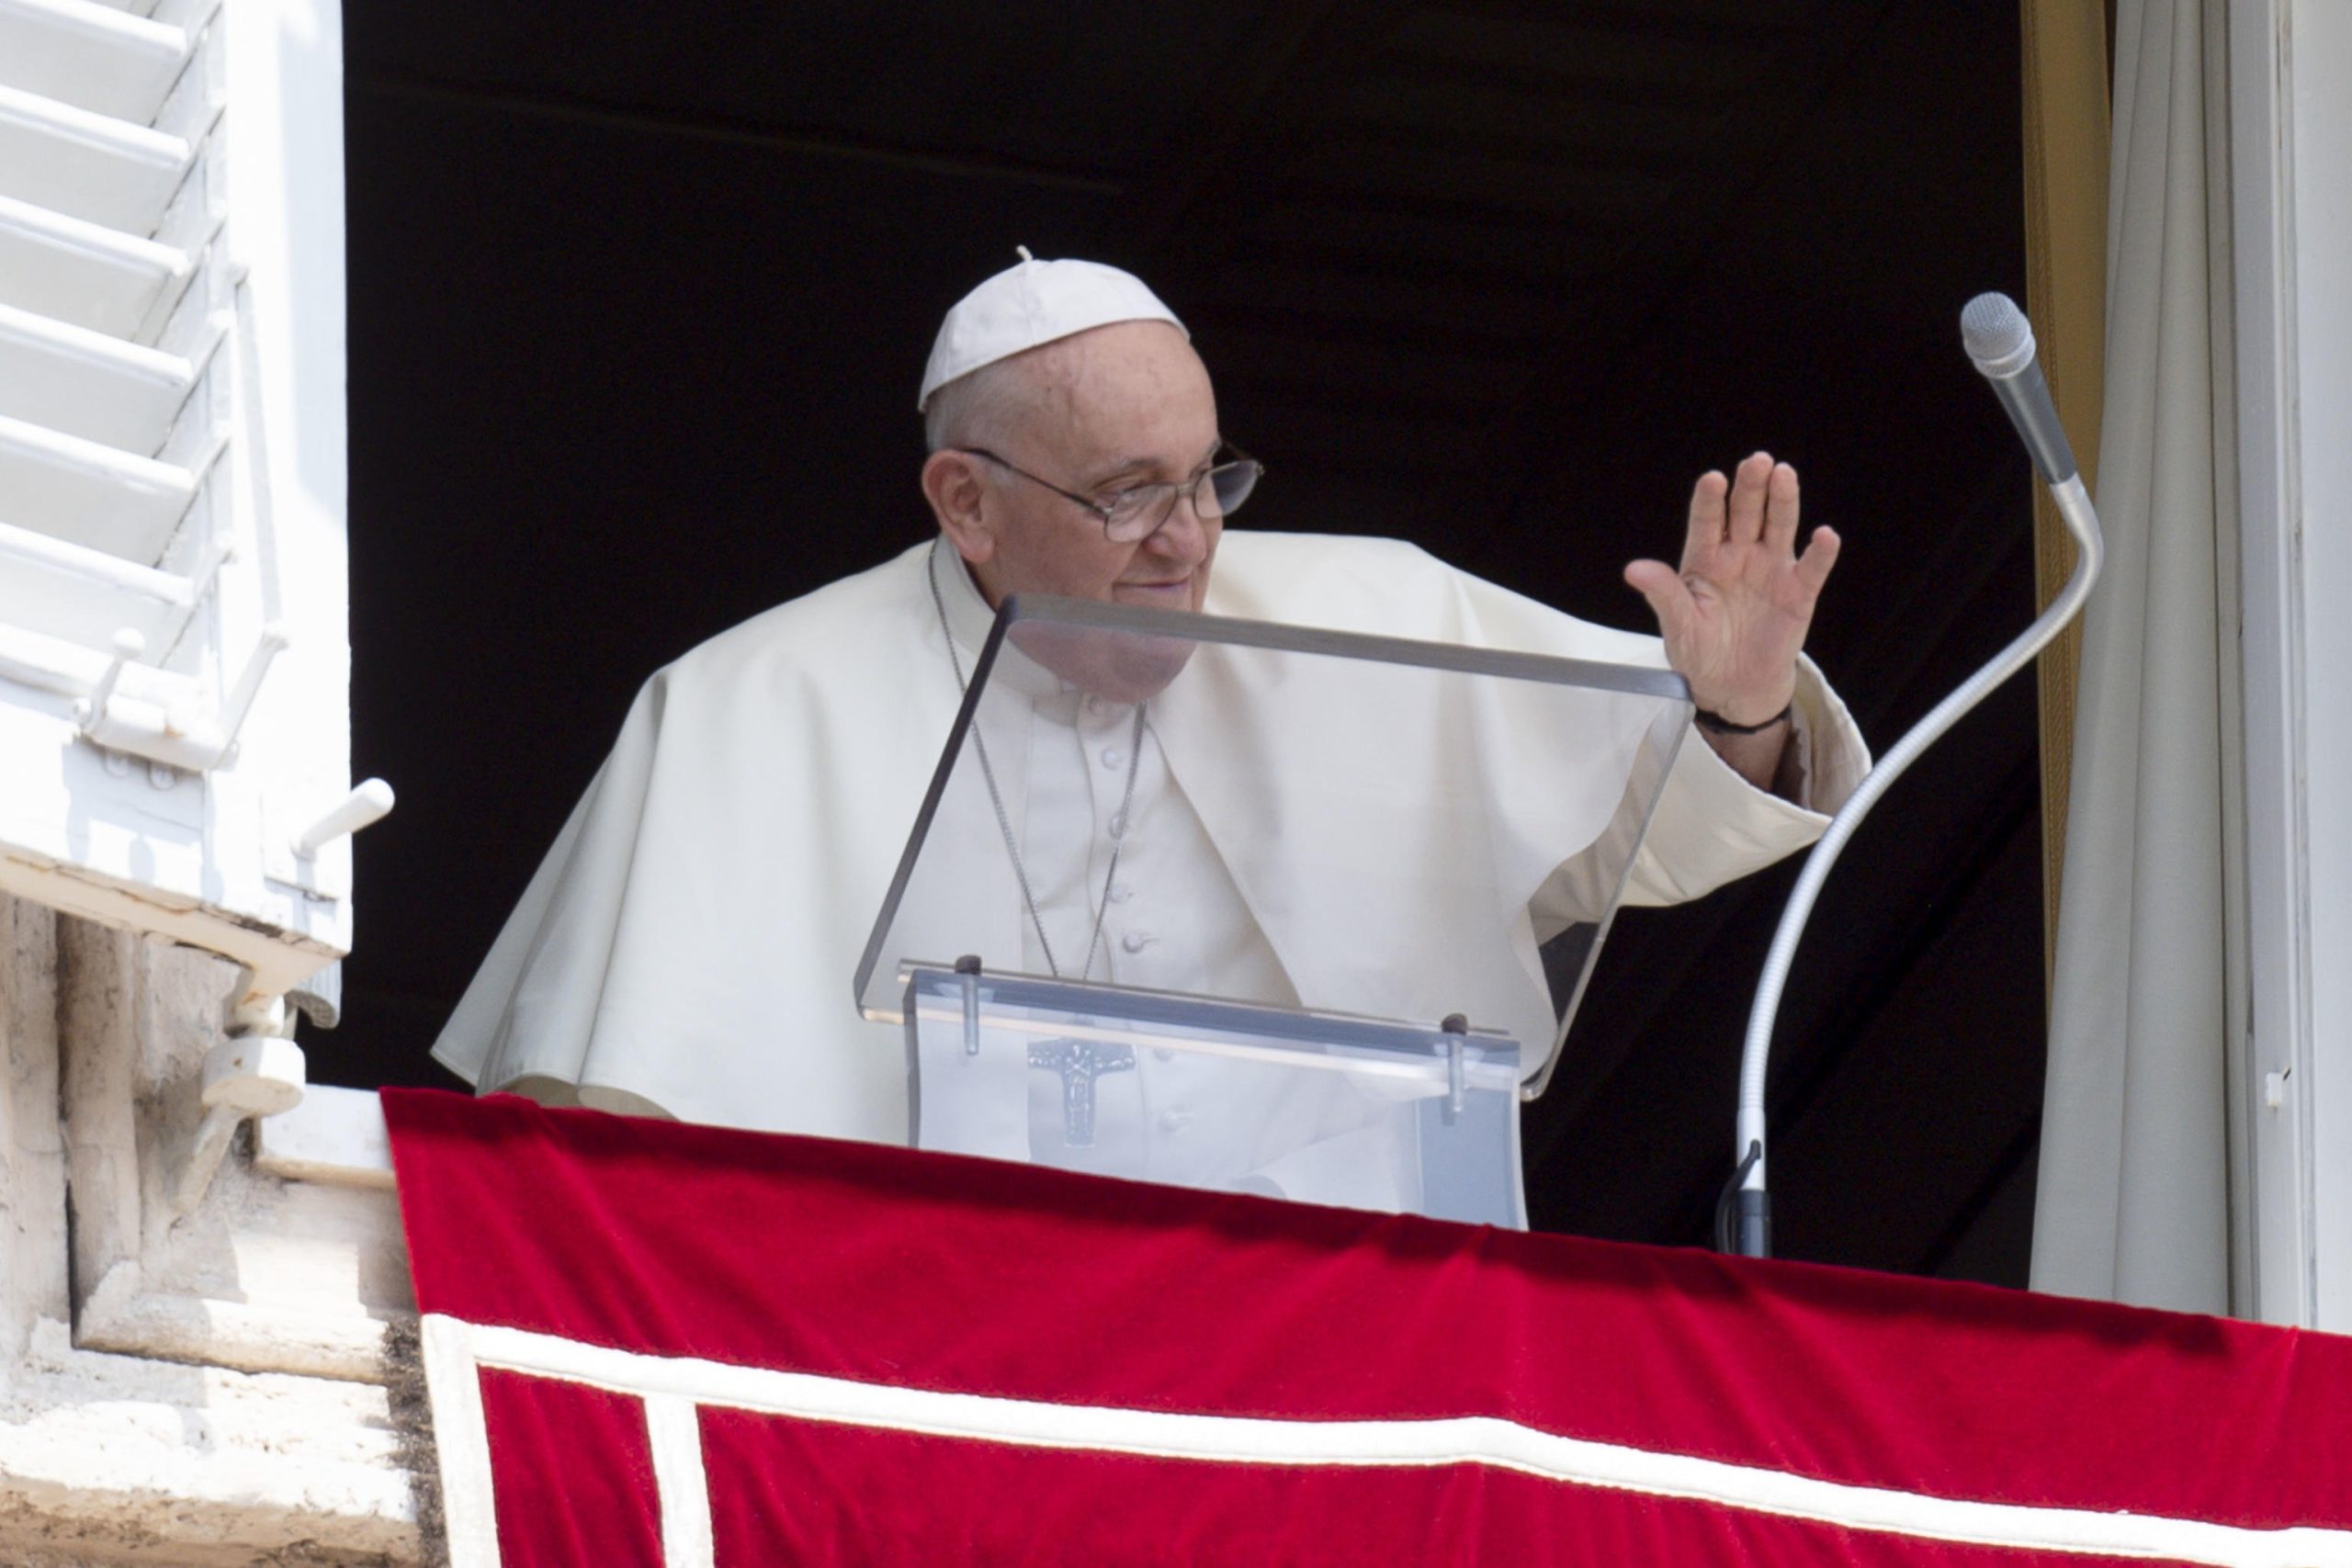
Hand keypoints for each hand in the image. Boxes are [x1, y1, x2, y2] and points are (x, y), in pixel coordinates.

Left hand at [1623, 453, 1839, 723]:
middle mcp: (1739, 555)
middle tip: (1756, 461)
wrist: (1732, 685)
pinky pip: (1812, 568)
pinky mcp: (1798, 592)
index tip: (1713, 479)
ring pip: (1778, 527)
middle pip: (1745, 513)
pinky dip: (1820, 552)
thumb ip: (1663, 594)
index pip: (1706, 521)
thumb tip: (1633, 570)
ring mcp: (1770, 569)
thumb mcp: (1678, 625)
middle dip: (1750, 487)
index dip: (1709, 500)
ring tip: (1784, 475)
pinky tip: (1824, 536)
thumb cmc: (1700, 650)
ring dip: (1783, 501)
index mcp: (1705, 558)